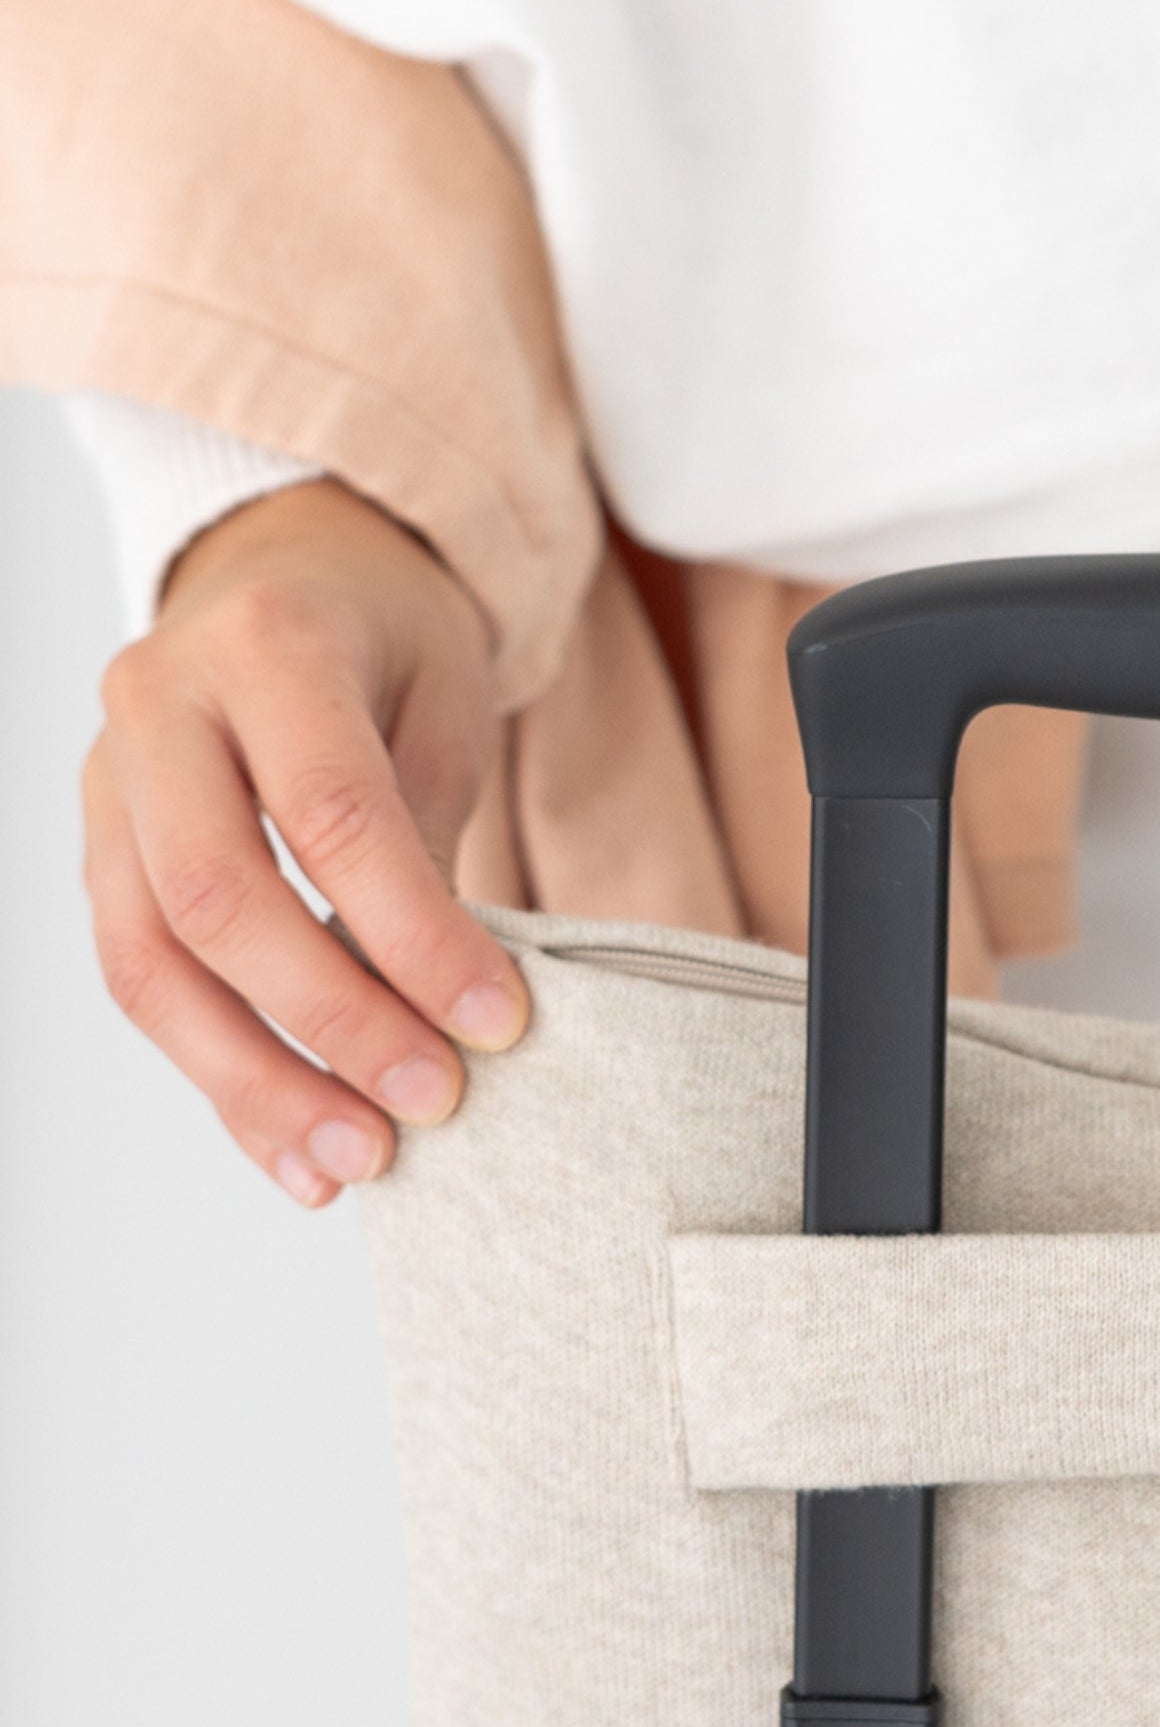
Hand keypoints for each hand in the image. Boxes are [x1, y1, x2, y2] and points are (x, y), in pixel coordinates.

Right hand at [82, 480, 528, 1203]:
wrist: (286, 566)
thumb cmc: (385, 634)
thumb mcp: (443, 695)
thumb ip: (429, 833)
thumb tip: (445, 1006)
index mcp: (268, 644)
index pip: (332, 813)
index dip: (413, 934)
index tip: (495, 1023)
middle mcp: (159, 705)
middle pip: (218, 897)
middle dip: (328, 1020)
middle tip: (429, 1103)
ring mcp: (108, 778)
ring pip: (150, 960)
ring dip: (254, 1080)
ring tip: (357, 1160)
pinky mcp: (97, 846)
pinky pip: (140, 978)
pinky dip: (218, 1074)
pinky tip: (292, 1146)